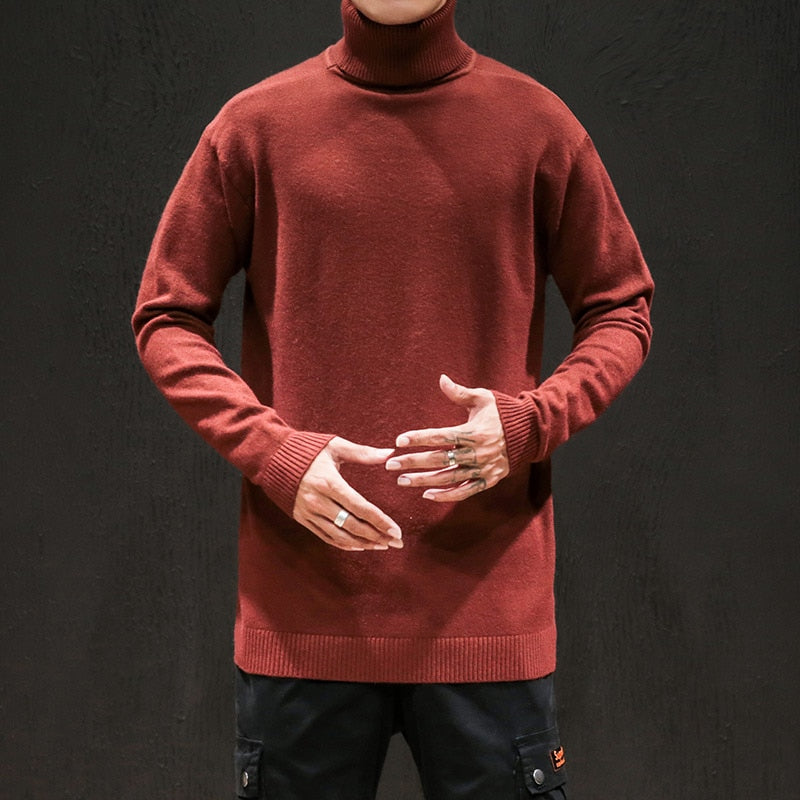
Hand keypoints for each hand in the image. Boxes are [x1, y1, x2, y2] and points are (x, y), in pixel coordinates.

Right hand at [293, 437, 402, 550]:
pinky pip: (326, 537)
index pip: (359, 507)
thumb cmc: (308, 449)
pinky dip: (344, 544)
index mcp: (329, 482)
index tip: (396, 531)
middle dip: (377, 536)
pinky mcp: (302, 519)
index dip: (379, 521)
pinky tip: (360, 546)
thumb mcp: (335, 446)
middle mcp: (318, 501)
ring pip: (340, 536)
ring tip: (382, 545)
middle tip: (396, 542)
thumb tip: (389, 453)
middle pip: (352, 525)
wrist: (273, 457)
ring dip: (363, 543)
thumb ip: (363, 452)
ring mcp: (309, 512)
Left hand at [386, 374, 509, 501]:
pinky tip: (428, 495)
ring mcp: (483, 468)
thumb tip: (441, 378)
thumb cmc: (503, 412)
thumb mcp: (483, 397)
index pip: (441, 436)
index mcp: (474, 432)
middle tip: (391, 465)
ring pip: (449, 478)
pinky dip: (447, 495)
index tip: (399, 441)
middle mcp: (478, 452)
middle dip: (413, 463)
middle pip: (440, 460)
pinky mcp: (489, 480)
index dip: (419, 438)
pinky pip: (465, 491)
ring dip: (424, 481)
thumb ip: (460, 392)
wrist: (531, 431)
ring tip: (403, 481)